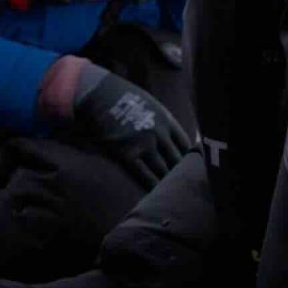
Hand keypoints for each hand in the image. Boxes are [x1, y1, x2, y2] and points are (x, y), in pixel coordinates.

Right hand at [58, 63, 191, 190]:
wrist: (97, 94)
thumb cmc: (122, 99)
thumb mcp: (150, 104)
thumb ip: (162, 122)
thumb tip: (171, 140)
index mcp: (167, 120)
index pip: (187, 146)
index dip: (189, 160)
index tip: (189, 169)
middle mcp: (159, 133)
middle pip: (177, 160)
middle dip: (181, 173)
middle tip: (182, 186)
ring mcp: (144, 145)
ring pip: (163, 170)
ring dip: (167, 182)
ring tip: (170, 192)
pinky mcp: (127, 154)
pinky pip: (144, 175)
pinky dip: (152, 185)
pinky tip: (155, 192)